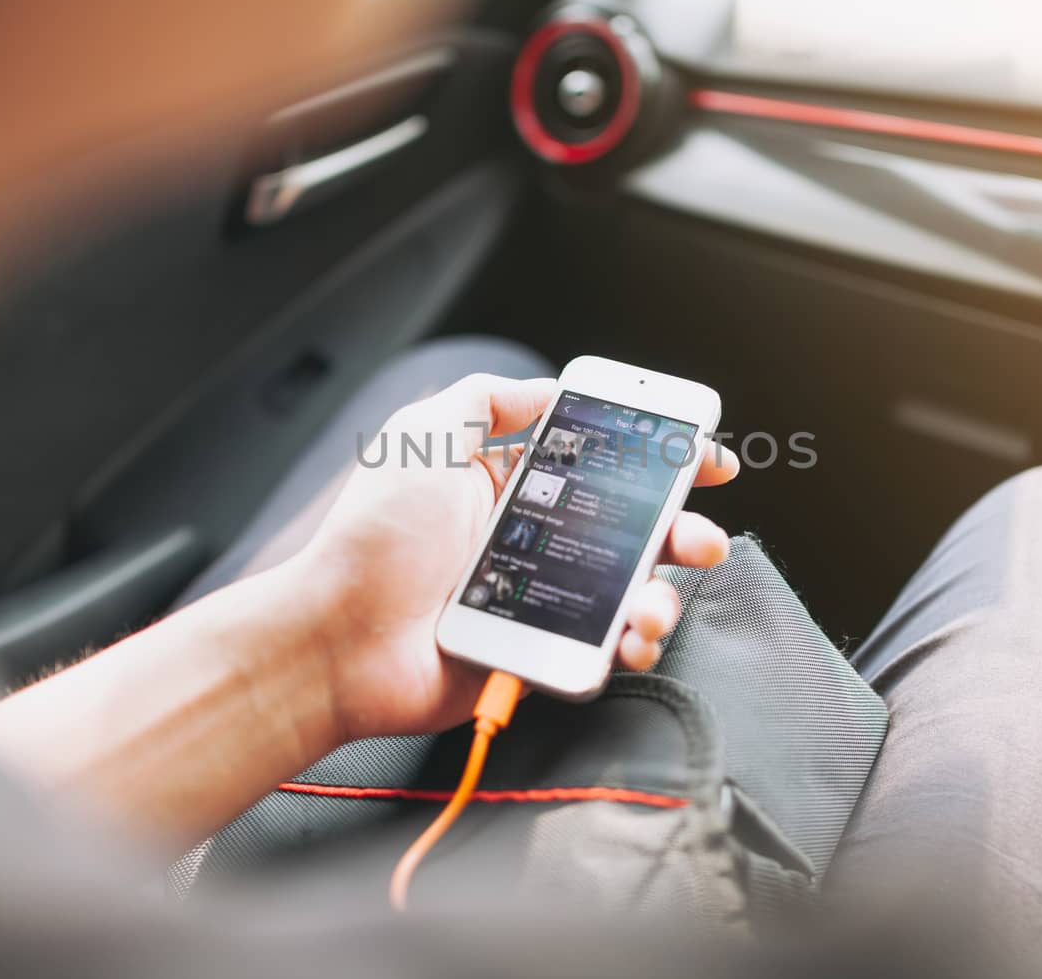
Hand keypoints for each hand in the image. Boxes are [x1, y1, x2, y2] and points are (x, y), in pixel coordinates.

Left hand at [279, 373, 738, 744]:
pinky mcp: (542, 653)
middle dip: (684, 528)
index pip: (603, 464)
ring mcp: (543, 602)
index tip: (701, 456)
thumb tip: (548, 387)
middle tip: (701, 535)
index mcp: (512, 486)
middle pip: (635, 530)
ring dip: (666, 592)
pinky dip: (636, 642)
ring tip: (657, 597)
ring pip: (633, 592)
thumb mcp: (423, 436)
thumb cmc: (375, 538)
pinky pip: (607, 648)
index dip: (658, 458)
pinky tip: (633, 634)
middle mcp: (536, 541)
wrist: (340, 639)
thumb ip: (484, 400)